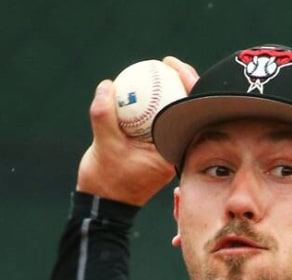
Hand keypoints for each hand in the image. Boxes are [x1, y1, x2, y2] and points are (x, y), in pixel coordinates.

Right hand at [76, 55, 198, 206]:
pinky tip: (142, 89)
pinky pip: (158, 121)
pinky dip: (152, 105)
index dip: (187, 82)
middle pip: (185, 109)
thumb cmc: (106, 181)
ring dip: (166, 92)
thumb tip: (107, 86)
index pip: (189, 111)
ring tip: (156, 70)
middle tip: (165, 63)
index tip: (171, 65)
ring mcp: (167, 151)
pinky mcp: (157, 151)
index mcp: (172, 152)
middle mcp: (175, 151)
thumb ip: (104, 114)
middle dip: (180, 81)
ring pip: (172, 115)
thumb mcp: (103, 145)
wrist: (103, 205)